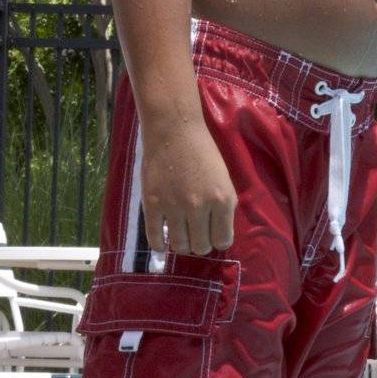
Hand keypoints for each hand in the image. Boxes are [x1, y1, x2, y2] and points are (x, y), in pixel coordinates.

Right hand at [141, 119, 236, 255]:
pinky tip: (161, 244)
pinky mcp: (152, 204)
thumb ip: (223, 208)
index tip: (212, 234)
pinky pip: (155, 237)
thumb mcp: (224, 180)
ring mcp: (174, 207)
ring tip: (180, 234)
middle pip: (200, 247)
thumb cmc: (202, 152)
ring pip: (180, 246)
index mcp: (221, 200)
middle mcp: (199, 207)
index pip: (222, 241)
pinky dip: (159, 245)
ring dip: (182, 245)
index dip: (218, 240)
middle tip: (195, 233)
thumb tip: (218, 235)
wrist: (173, 130)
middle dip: (200, 243)